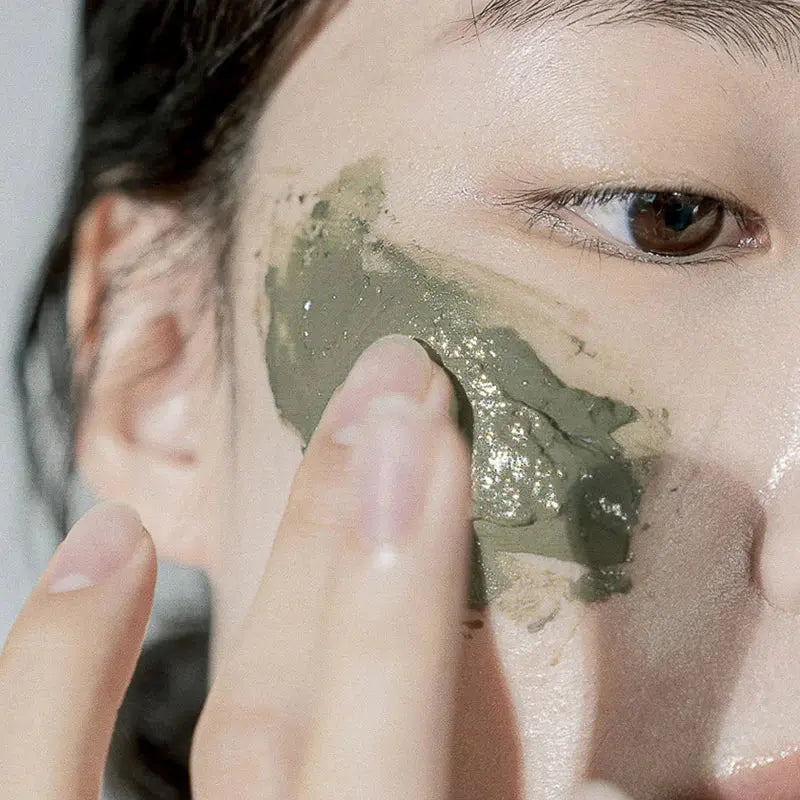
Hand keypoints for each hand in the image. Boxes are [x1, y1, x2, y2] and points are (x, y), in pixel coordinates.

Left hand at [0, 335, 632, 799]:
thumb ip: (526, 798)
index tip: (428, 446)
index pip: (384, 783)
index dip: (403, 613)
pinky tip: (103, 547)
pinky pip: (35, 776)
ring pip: (193, 728)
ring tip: (315, 435)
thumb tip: (637, 773)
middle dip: (352, 545)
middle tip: (394, 394)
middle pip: (287, 726)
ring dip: (259, 574)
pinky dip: (55, 660)